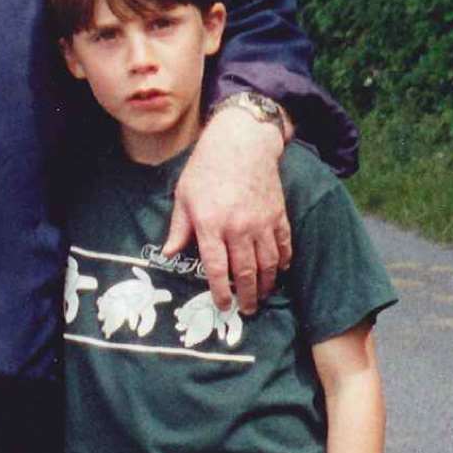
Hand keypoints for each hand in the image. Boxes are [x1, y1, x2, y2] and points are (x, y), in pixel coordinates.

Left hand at [162, 104, 289, 313]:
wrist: (241, 143)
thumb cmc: (206, 168)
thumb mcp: (183, 196)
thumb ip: (179, 228)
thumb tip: (168, 254)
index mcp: (210, 224)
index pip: (216, 268)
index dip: (220, 291)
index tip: (223, 305)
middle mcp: (237, 227)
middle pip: (245, 272)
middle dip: (247, 295)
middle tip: (247, 309)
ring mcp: (261, 222)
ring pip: (267, 263)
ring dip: (267, 284)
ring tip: (263, 295)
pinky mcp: (278, 214)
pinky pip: (284, 245)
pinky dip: (283, 261)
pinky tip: (280, 270)